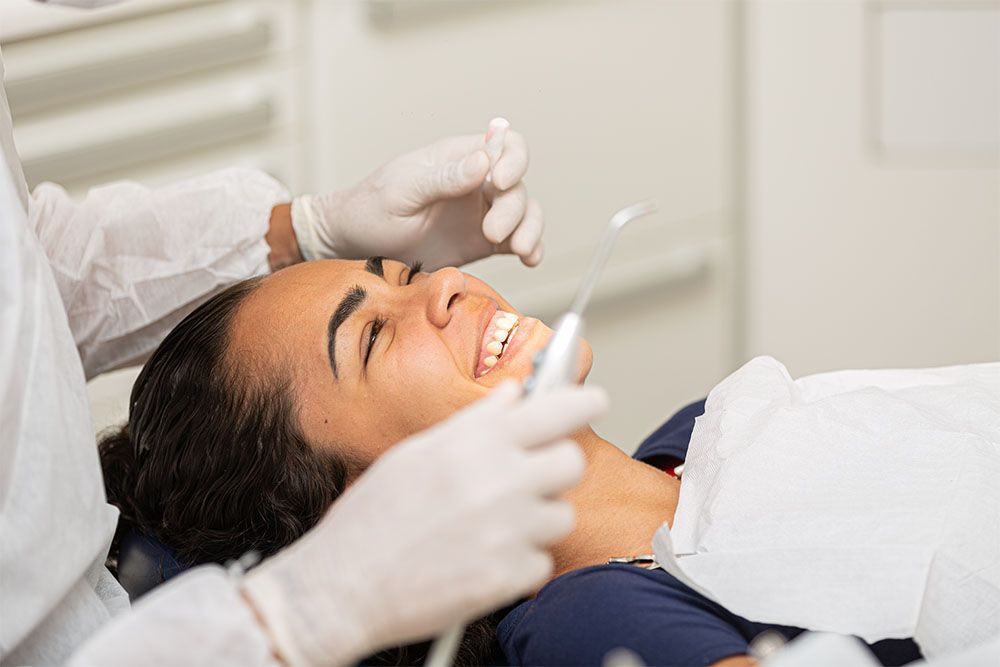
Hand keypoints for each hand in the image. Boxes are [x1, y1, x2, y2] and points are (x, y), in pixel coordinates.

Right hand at [240, 381, 606, 665]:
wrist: (342, 587)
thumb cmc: (372, 518)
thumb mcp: (417, 452)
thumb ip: (475, 421)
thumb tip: (515, 394)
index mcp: (474, 444)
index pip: (556, 408)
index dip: (583, 400)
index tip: (594, 399)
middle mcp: (498, 482)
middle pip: (571, 462)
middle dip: (555, 466)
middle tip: (526, 476)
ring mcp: (507, 533)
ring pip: (562, 515)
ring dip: (537, 518)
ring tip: (490, 524)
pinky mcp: (508, 578)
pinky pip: (542, 560)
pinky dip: (521, 560)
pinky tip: (482, 556)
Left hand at [291, 121, 543, 269]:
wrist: (356, 246)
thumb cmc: (372, 208)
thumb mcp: (403, 189)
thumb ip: (444, 177)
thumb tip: (484, 159)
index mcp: (459, 158)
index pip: (506, 144)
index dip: (514, 159)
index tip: (499, 182)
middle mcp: (477, 182)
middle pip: (518, 186)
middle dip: (513, 209)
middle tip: (490, 233)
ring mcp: (482, 213)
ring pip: (525, 213)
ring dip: (529, 230)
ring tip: (519, 250)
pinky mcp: (483, 243)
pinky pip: (517, 241)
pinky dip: (531, 248)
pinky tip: (529, 259)